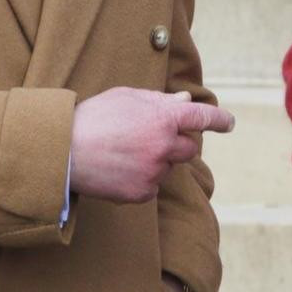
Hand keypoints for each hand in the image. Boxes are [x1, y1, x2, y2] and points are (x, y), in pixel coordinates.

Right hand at [69, 88, 234, 203]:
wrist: (63, 152)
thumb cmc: (93, 118)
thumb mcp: (126, 98)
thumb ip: (159, 101)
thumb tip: (184, 102)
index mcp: (163, 118)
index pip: (202, 119)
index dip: (219, 120)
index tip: (229, 123)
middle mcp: (164, 146)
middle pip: (189, 148)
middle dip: (176, 143)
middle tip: (149, 138)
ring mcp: (154, 172)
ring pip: (167, 167)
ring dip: (156, 161)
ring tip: (123, 152)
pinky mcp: (141, 192)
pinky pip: (151, 186)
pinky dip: (141, 179)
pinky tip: (118, 169)